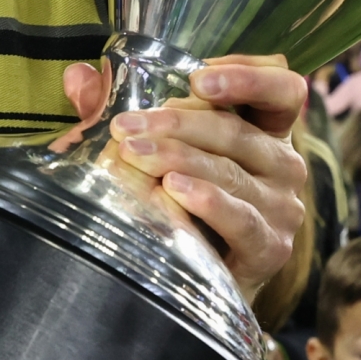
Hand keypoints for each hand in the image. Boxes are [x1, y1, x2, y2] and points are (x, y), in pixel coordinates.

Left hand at [64, 53, 307, 301]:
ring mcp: (282, 207)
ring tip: (133, 153)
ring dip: (178, 158)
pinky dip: (207, 201)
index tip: (197, 79)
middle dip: (177, 123)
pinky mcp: (270, 247)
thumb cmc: (178, 204)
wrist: (197, 284)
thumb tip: (78, 77)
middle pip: (238, 130)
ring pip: (231, 170)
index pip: (282, 88)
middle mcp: (282, 164)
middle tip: (127, 125)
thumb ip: (119, 111)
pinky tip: (174, 189)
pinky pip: (241, 218)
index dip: (248, 76)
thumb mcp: (152, 149)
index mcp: (265, 131)